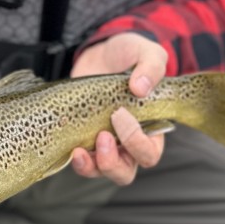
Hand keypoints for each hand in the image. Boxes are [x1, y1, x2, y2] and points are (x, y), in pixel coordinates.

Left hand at [69, 33, 168, 184]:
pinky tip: (72, 151)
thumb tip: (140, 88)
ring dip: (92, 167)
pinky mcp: (83, 139)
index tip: (120, 115)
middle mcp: (129, 143)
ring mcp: (105, 143)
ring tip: (81, 151)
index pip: (149, 152)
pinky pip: (83, 163)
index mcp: (152, 128)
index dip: (136, 141)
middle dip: (113, 162)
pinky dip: (78, 163)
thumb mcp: (146, 52)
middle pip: (126, 172)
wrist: (101, 52)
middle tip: (103, 136)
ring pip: (103, 172)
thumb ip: (152, 66)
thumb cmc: (130, 56)